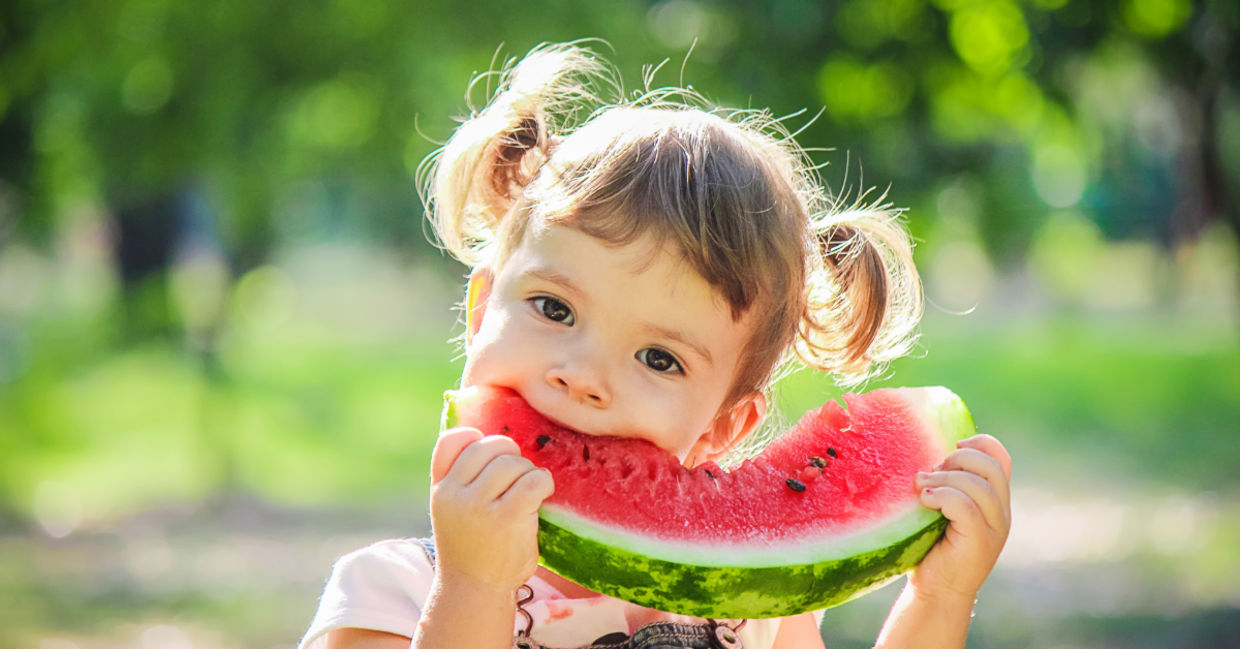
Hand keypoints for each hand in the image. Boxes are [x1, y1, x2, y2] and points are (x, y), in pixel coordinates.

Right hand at [429, 427, 554, 594]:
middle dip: (511, 456)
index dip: (476, 438)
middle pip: (489, 446)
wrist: (474, 591)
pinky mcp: (506, 517)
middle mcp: (454, 494)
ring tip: (529, 492)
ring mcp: (478, 505)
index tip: (491, 455)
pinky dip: (543, 482)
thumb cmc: (471, 548)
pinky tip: (542, 494)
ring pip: (513, 463)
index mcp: (440, 489)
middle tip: (518, 476)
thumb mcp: (452, 511)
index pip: (451, 441)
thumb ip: (460, 479)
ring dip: (528, 472)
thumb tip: (490, 438)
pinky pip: (532, 480)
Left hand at [911, 434, 1011, 602]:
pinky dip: (942, 496)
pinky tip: (924, 501)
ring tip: (921, 486)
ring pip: (978, 486)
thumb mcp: (941, 510)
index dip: (980, 443)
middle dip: (958, 459)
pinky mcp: (981, 541)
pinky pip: (965, 506)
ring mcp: (995, 528)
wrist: (937, 592)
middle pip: (991, 467)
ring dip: (943, 479)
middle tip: (931, 472)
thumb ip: (946, 485)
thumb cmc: (932, 548)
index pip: (1001, 458)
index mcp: (995, 500)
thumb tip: (926, 456)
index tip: (952, 445)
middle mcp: (1002, 512)